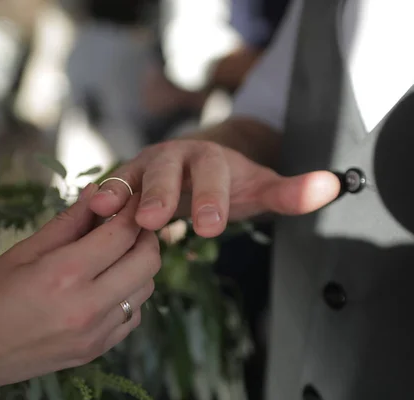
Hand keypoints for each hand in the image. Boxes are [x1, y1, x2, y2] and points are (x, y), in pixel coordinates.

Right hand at [0, 184, 159, 395]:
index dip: (131, 210)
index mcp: (66, 273)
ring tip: (116, 255)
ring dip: (139, 266)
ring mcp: (97, 333)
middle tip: (128, 225)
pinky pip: (133, 316)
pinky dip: (130, 295)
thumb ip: (67, 222)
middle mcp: (89, 305)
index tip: (129, 200)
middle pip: (147, 261)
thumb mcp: (22, 251)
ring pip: (145, 289)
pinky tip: (108, 286)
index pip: (122, 233)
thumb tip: (96, 192)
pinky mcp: (97, 350)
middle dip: (145, 236)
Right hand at [89, 140, 340, 236]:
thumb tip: (335, 185)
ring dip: (116, 190)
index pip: (213, 174)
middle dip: (157, 192)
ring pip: (129, 174)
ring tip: (101, 207)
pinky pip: (108, 187)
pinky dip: (97, 199)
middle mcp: (173, 157)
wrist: (196, 165)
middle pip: (165, 169)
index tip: (211, 227)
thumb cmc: (228, 183)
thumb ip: (291, 192)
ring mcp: (144, 166)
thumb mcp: (258, 188)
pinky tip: (82, 214)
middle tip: (151, 219)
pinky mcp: (123, 180)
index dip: (211, 198)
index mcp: (210, 158)